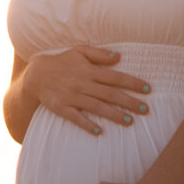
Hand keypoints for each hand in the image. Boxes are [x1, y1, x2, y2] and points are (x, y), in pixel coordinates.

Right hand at [22, 46, 150, 133]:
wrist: (36, 74)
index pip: (115, 77)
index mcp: (89, 70)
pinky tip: (99, 132)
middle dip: (129, 102)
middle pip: (110, 94)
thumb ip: (99, 54)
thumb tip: (119, 57)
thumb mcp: (79, 51)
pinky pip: (75, 117)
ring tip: (130, 122)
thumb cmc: (62, 62)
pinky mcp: (61, 107)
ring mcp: (72, 96)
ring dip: (114, 114)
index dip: (132, 83)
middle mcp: (82, 84)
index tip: (148, 90)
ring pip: (96, 106)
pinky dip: (86, 124)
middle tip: (146, 110)